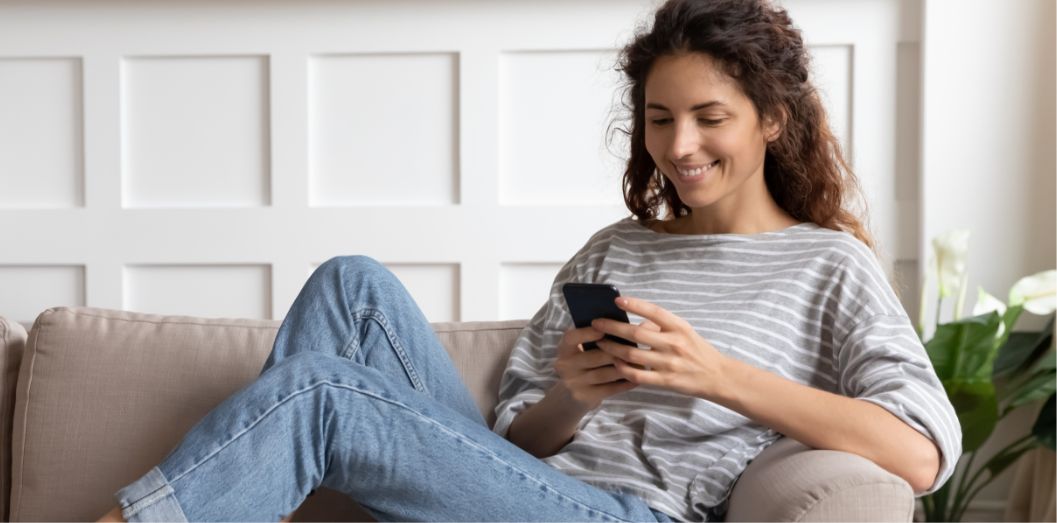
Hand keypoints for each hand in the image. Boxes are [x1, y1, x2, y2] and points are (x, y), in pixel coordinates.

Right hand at [553, 326, 638, 411]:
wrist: (570, 393)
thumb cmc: (583, 362)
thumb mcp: (581, 348)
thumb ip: (596, 335)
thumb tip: (622, 322)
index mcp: (564, 349)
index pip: (571, 338)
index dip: (586, 333)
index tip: (603, 330)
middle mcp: (565, 366)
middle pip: (593, 357)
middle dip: (616, 352)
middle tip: (636, 347)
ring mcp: (573, 383)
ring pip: (603, 374)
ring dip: (624, 368)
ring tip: (640, 363)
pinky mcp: (584, 397)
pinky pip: (608, 389)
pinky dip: (623, 384)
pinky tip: (636, 378)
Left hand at [592, 296, 728, 398]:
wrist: (717, 376)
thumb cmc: (697, 350)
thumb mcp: (684, 331)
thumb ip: (661, 325)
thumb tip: (634, 321)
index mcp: (679, 327)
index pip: (654, 311)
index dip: (635, 304)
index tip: (617, 300)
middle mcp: (674, 343)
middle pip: (636, 333)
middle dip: (612, 327)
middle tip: (595, 323)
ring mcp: (669, 363)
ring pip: (632, 355)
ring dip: (612, 348)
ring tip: (599, 342)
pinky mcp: (666, 381)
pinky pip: (638, 375)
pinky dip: (623, 369)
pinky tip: (614, 363)